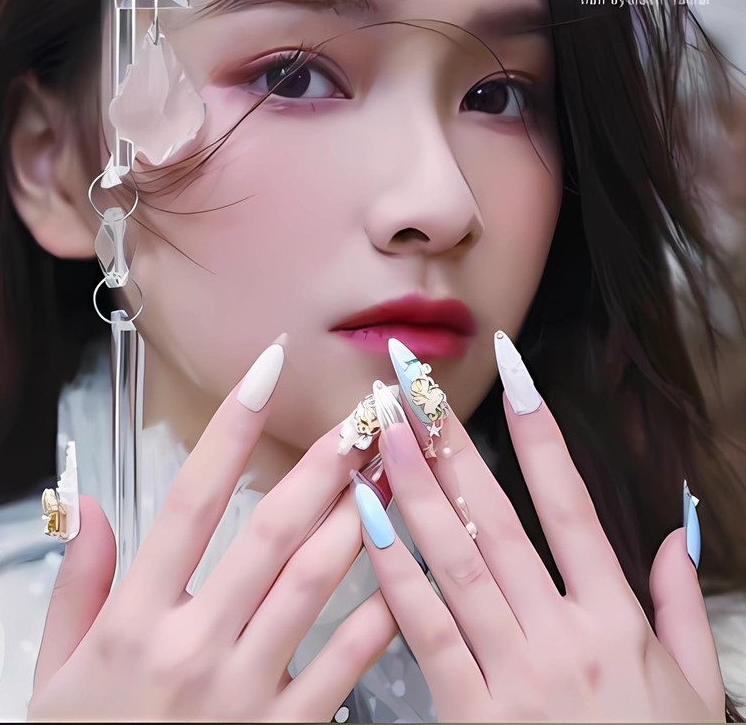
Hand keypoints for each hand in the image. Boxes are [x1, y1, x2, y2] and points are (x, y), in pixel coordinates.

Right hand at [28, 340, 395, 721]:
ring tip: (393, 469)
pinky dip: (378, 613)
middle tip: (362, 414)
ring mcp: (243, 689)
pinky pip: (343, 662)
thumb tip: (96, 508)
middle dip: (322, 465)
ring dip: (359, 517)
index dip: (230, 429)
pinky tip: (406, 570)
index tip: (265, 373)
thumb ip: (79, 585)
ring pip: (314, 583)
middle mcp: (194, 644)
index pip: (190, 499)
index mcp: (137, 618)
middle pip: (269, 531)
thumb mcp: (57, 673)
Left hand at [356, 332, 724, 721]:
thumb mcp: (696, 689)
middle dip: (450, 442)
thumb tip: (677, 530)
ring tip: (379, 431)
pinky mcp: (472, 716)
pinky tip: (364, 521)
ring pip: (454, 561)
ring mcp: (515, 674)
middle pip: (495, 517)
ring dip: (414, 488)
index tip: (510, 370)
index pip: (571, 502)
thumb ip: (684, 605)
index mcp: (616, 620)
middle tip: (411, 385)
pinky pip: (424, 631)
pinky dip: (393, 572)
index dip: (539, 430)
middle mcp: (562, 635)